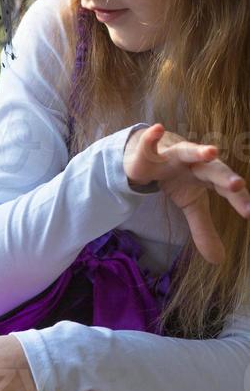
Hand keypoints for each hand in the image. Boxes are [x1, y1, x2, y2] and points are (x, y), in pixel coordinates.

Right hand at [123, 123, 249, 263]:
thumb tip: (219, 260)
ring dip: (198, 150)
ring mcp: (174, 154)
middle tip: (237, 185)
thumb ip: (204, 229)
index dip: (238, 199)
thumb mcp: (191, 205)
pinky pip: (151, 142)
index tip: (249, 213)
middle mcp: (195, 162)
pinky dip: (153, 137)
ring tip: (211, 151)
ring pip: (188, 150)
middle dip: (224, 176)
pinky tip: (157, 129)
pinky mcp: (152, 150)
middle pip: (212, 169)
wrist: (150, 158)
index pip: (226, 188)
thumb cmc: (177, 178)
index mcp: (208, 176)